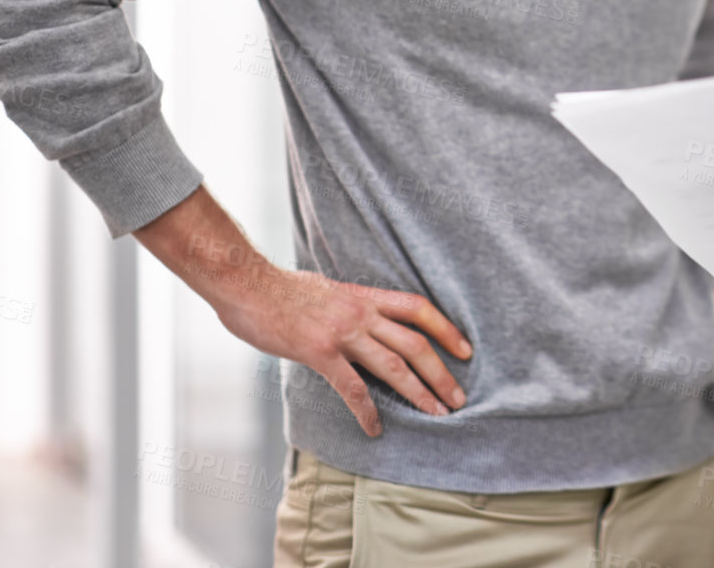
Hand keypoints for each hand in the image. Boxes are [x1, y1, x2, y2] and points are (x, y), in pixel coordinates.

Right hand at [134, 186, 472, 437]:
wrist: (247, 284)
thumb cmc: (280, 289)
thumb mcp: (327, 289)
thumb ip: (349, 305)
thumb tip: (361, 321)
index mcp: (365, 296)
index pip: (418, 308)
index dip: (446, 329)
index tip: (466, 350)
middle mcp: (361, 312)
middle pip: (415, 343)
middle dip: (441, 372)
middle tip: (459, 398)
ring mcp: (342, 332)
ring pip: (393, 365)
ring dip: (419, 392)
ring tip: (436, 414)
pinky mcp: (319, 352)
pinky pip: (351, 387)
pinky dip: (367, 411)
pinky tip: (375, 429)